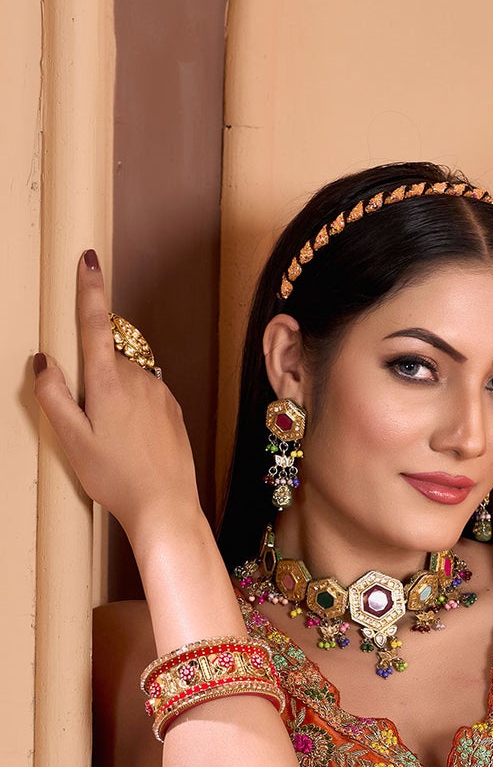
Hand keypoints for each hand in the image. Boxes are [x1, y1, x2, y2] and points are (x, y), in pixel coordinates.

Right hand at [32, 250, 202, 539]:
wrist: (167, 507)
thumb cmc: (117, 478)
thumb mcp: (72, 440)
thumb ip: (53, 396)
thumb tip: (42, 361)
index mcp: (109, 381)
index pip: (95, 323)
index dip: (90, 289)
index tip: (88, 259)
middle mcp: (139, 379)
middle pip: (110, 356)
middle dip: (96, 374)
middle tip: (92, 421)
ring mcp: (160, 394)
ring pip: (129, 377)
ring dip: (116, 393)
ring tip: (115, 440)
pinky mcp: (174, 411)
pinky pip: (147, 396)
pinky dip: (135, 408)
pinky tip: (133, 442)